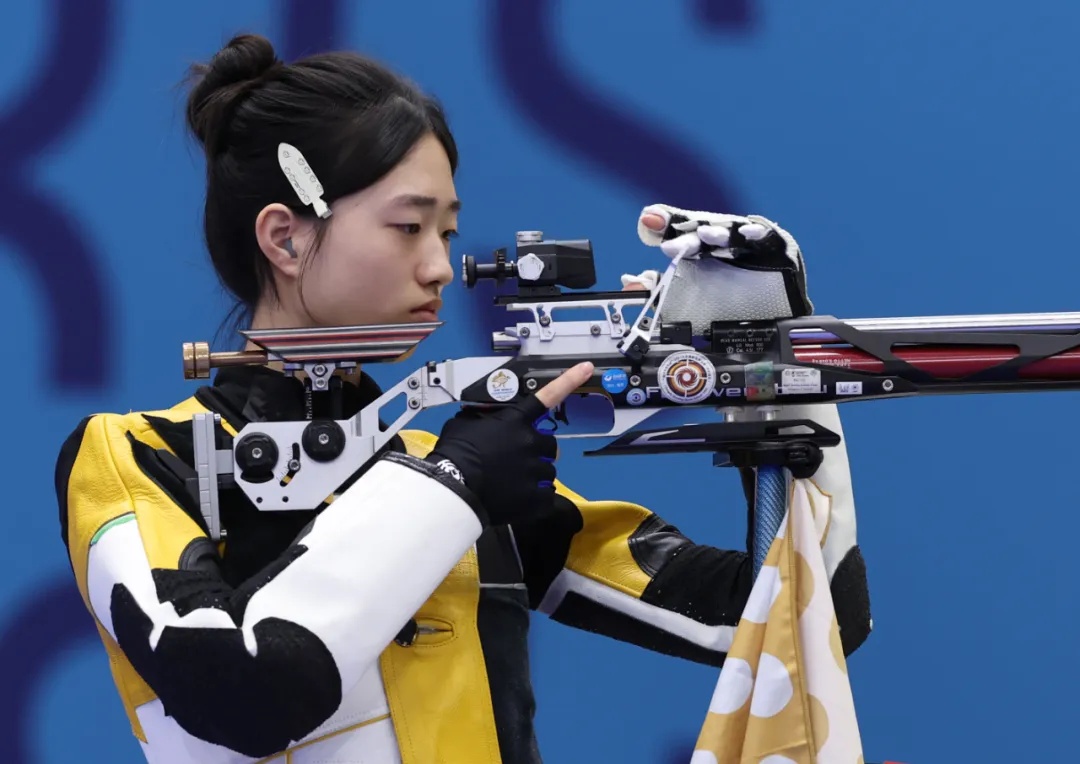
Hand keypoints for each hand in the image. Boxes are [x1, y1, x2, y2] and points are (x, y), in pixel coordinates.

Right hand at [426, 362, 593, 525]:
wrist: (453, 488)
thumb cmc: (454, 454)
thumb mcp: (464, 424)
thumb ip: (482, 419)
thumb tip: (484, 422)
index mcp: (515, 421)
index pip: (547, 396)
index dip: (569, 380)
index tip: (587, 368)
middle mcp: (530, 441)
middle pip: (549, 443)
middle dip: (537, 450)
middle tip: (516, 460)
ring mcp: (535, 468)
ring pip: (548, 471)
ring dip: (534, 474)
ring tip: (511, 482)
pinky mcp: (536, 495)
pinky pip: (546, 496)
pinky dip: (536, 499)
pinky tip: (518, 498)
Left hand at [627, 203, 813, 321]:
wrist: (771, 329)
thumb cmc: (731, 309)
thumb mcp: (690, 302)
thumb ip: (661, 290)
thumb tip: (631, 281)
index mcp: (703, 249)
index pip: (681, 231)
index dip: (664, 223)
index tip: (647, 221)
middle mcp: (724, 242)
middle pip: (703, 228)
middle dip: (687, 230)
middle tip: (671, 242)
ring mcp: (750, 244)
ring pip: (732, 231)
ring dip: (718, 232)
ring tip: (704, 235)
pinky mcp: (778, 249)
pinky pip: (768, 238)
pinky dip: (758, 234)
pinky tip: (747, 233)